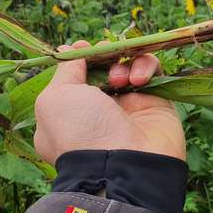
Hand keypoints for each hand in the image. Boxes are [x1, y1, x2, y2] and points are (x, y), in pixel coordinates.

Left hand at [34, 40, 185, 164]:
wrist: (125, 165)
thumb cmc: (81, 132)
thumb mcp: (56, 98)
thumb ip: (65, 71)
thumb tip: (71, 50)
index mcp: (70, 112)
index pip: (76, 75)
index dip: (80, 58)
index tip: (82, 47)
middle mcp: (100, 108)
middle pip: (104, 66)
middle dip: (104, 56)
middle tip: (105, 56)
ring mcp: (130, 105)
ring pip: (129, 65)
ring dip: (123, 64)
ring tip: (120, 79)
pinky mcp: (157, 102)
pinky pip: (153, 71)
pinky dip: (146, 67)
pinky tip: (139, 81)